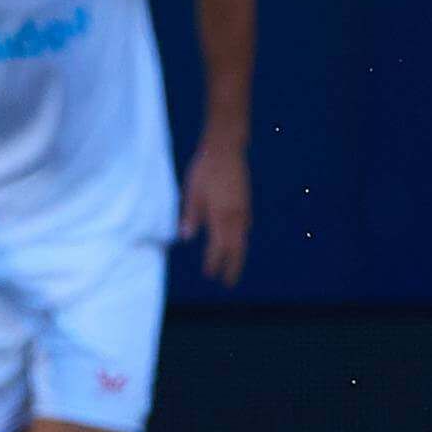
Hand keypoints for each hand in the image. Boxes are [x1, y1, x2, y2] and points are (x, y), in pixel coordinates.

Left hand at [180, 132, 251, 284]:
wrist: (226, 149)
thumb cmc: (204, 169)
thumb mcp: (192, 192)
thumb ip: (191, 215)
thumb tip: (186, 237)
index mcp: (219, 214)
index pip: (217, 246)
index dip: (213, 262)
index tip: (210, 275)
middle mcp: (234, 214)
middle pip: (236, 247)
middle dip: (232, 266)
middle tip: (229, 283)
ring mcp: (242, 208)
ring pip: (242, 238)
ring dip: (238, 254)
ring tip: (234, 266)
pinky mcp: (245, 201)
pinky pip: (245, 225)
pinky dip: (241, 237)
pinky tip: (239, 240)